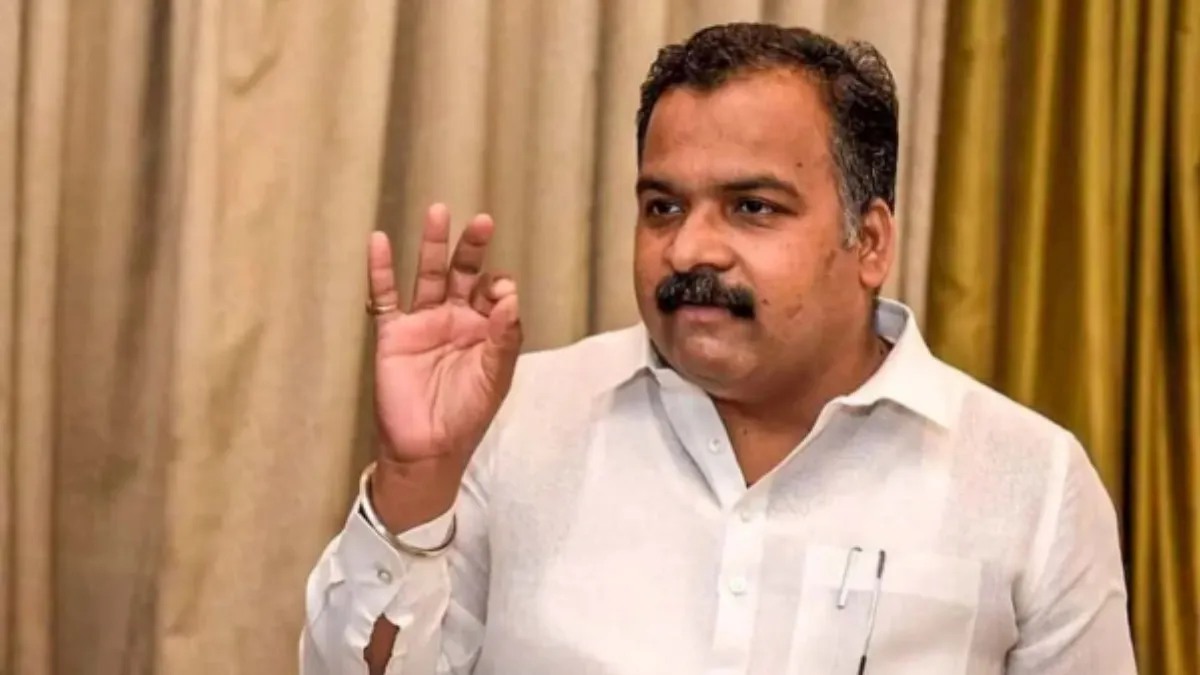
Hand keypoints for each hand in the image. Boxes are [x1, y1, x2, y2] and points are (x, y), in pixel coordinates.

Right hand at [368, 204, 521, 475]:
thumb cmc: (466, 417)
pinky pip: (385, 297)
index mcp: (484, 330)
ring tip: (437, 212)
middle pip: (463, 273)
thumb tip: (510, 297)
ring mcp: (422, 324)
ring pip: (429, 275)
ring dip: (433, 245)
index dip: (499, 286)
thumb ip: (504, 339)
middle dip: (471, 248)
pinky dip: (381, 270)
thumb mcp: (494, 379)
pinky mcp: (393, 334)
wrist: (426, 450)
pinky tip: (380, 241)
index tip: (501, 292)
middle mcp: (455, 320)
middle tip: (481, 221)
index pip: (494, 292)